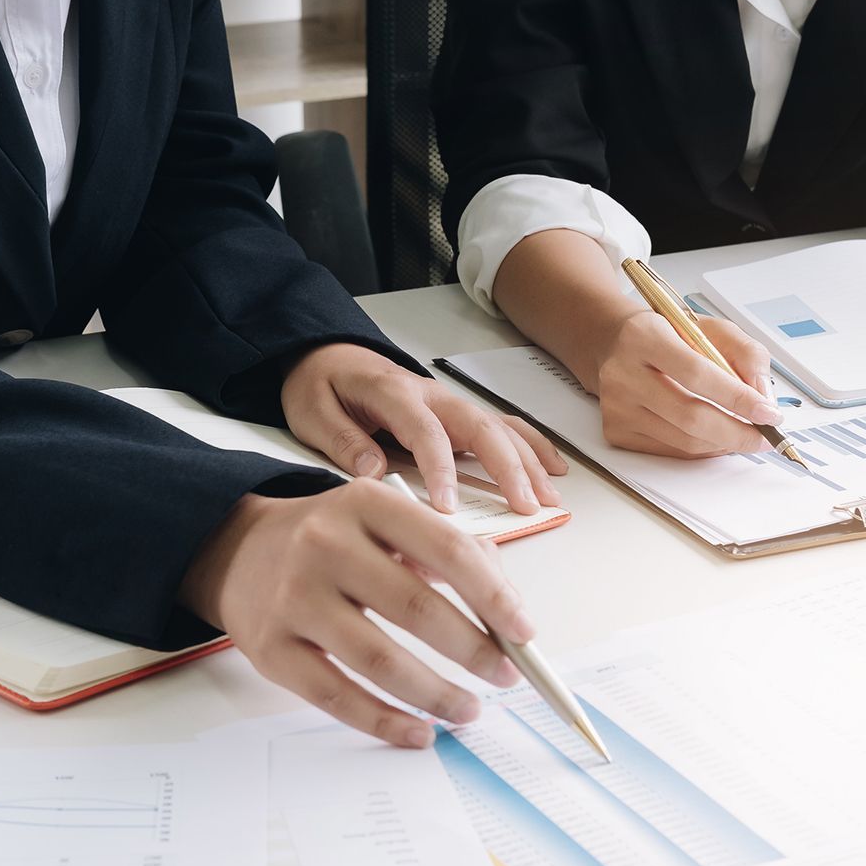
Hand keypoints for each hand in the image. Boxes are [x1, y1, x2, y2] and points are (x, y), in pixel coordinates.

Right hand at [180, 480, 530, 746]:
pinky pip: (336, 696)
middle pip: (415, 606)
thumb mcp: (386, 519)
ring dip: (435, 694)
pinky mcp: (270, 648)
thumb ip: (446, 551)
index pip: (447, 549)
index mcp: (367, 504)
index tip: (525, 632)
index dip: (493, 595)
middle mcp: (325, 544)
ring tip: (469, 710)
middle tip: (505, 676)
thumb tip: (503, 610)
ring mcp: (294, 598)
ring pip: (379, 660)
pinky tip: (418, 731)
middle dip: (472, 650)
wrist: (237, 549)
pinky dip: (384, 721)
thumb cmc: (334, 538)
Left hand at [281, 343, 565, 513]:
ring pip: (500, 428)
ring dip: (529, 462)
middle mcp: (431, 396)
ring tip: (548, 497)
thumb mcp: (311, 410)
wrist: (329, 358)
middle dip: (508, 467)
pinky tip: (553, 468)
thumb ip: (342, 440)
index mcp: (393, 392)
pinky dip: (532, 446)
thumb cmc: (323, 385)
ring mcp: (450, 403)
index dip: (440, 469)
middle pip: (480, 427)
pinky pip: (504, 427)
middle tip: (525, 505)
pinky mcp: (458, 414)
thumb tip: (372, 473)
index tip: (448, 506)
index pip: (425, 431)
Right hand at [590, 309, 781, 456]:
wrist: (616, 344)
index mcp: (645, 337)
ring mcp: (616, 406)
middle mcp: (623, 373)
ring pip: (684, 441)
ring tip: (744, 434)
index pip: (697, 374)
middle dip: (737, 432)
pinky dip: (703, 449)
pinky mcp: (616, 430)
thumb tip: (763, 398)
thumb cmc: (666, 335)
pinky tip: (716, 436)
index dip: (737, 398)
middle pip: (690, 416)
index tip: (768, 413)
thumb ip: (746, 354)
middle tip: (764, 435)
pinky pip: (671, 451)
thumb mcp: (710, 328)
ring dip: (723, 443)